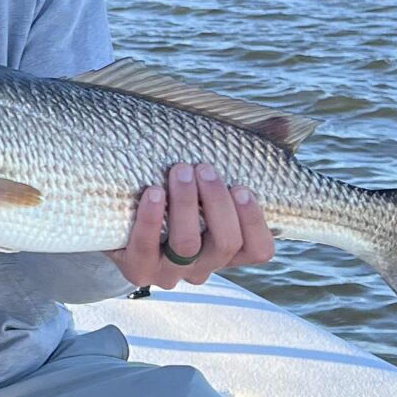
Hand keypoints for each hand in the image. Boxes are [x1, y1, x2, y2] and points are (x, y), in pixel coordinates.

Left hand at [112, 161, 275, 289]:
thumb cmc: (172, 194)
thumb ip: (245, 154)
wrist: (116, 218)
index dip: (255, 222)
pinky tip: (152, 191)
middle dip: (217, 203)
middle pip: (224, 244)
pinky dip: (150, 218)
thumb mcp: (206, 180)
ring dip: (186, 205)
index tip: (243, 187)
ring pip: (187, 246)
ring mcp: (169, 273)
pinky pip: (145, 248)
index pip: (259, 250)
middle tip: (204, 168)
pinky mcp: (137, 269)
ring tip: (180, 171)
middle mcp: (203, 268)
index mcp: (226, 252)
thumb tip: (281, 124)